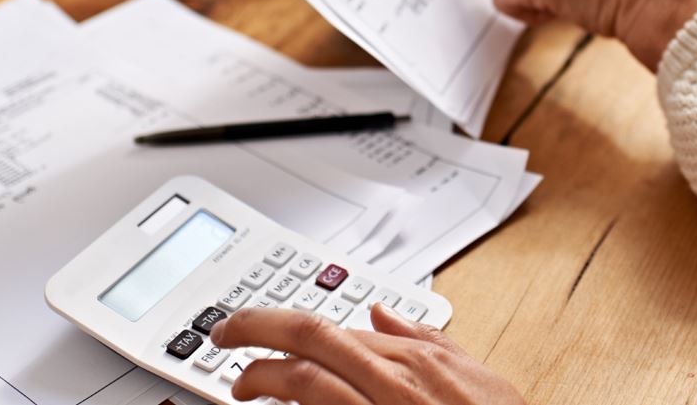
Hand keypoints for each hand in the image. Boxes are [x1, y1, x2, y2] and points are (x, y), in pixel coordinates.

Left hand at [209, 304, 523, 404]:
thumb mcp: (473, 375)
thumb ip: (426, 339)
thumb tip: (382, 311)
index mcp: (414, 359)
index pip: (331, 325)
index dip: (280, 322)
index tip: (251, 327)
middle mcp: (393, 382)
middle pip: (308, 339)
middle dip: (254, 330)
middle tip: (223, 335)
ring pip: (304, 381)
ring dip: (262, 377)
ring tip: (243, 384)